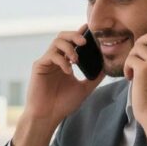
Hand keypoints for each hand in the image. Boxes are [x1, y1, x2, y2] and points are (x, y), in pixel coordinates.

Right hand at [12, 25, 105, 145]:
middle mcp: (55, 59)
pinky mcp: (39, 66)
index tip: (90, 29)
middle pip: (63, 36)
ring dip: (69, 47)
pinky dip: (62, 60)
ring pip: (56, 42)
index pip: (72, 42)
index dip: (80, 33)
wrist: (48, 116)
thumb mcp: (84, 89)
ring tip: (76, 60)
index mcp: (65, 62)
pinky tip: (68, 71)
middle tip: (85, 42)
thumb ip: (94, 77)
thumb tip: (107, 67)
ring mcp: (46, 62)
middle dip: (74, 35)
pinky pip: (51, 55)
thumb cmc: (63, 104)